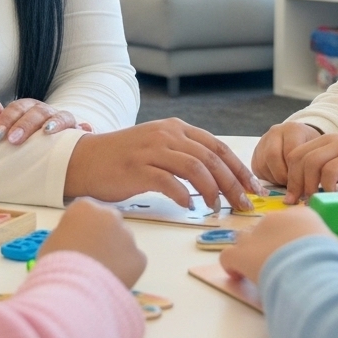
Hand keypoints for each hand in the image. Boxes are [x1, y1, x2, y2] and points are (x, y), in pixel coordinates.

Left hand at [0, 98, 92, 144]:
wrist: (48, 153)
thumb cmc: (25, 140)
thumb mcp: (10, 129)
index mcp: (29, 109)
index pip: (18, 108)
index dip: (6, 119)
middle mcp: (48, 113)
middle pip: (39, 111)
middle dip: (26, 124)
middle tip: (13, 140)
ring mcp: (66, 122)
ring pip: (63, 116)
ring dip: (56, 122)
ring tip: (47, 131)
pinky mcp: (80, 135)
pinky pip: (86, 130)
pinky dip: (86, 129)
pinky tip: (86, 132)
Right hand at [36, 199, 146, 287]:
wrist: (74, 290)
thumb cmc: (56, 265)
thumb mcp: (53, 241)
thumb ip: (69, 233)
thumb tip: (76, 240)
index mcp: (84, 208)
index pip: (86, 211)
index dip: (82, 228)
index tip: (77, 243)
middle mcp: (110, 215)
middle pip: (108, 223)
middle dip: (103, 237)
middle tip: (92, 258)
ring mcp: (127, 235)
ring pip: (122, 242)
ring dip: (115, 253)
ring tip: (100, 274)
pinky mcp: (139, 257)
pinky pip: (133, 262)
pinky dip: (126, 270)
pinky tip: (111, 281)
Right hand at [63, 118, 265, 213]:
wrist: (84, 160)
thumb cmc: (123, 160)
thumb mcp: (159, 148)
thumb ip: (185, 156)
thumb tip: (219, 179)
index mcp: (176, 128)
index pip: (218, 147)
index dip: (239, 168)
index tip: (253, 189)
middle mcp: (166, 134)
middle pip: (211, 158)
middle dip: (232, 183)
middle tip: (242, 204)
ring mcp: (151, 149)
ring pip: (195, 168)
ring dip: (211, 191)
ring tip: (216, 208)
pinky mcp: (136, 167)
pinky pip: (168, 181)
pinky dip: (182, 195)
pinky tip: (187, 207)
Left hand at [219, 207, 332, 283]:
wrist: (316, 273)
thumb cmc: (334, 264)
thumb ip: (332, 251)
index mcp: (302, 215)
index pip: (288, 221)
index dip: (288, 238)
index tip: (294, 254)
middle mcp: (276, 220)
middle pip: (265, 229)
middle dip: (268, 245)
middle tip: (278, 266)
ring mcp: (256, 235)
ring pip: (244, 240)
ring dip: (249, 253)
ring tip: (258, 272)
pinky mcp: (241, 254)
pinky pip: (228, 257)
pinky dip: (232, 267)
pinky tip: (238, 276)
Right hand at [251, 122, 321, 185]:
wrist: (300, 139)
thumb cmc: (310, 148)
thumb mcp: (315, 151)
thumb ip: (311, 164)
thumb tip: (306, 185)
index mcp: (293, 129)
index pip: (290, 152)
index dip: (295, 171)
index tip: (302, 182)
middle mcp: (275, 132)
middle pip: (272, 156)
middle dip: (282, 175)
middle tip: (292, 185)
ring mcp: (263, 141)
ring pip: (263, 164)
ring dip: (274, 178)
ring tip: (286, 182)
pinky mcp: (256, 152)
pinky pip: (257, 168)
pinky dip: (267, 178)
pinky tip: (278, 179)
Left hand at [282, 134, 337, 202]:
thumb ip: (326, 174)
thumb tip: (305, 196)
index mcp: (324, 142)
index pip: (295, 155)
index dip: (289, 176)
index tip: (290, 196)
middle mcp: (329, 141)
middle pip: (297, 158)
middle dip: (293, 182)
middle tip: (295, 202)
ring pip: (309, 163)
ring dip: (306, 185)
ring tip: (310, 201)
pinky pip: (330, 171)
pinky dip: (325, 186)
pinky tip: (330, 196)